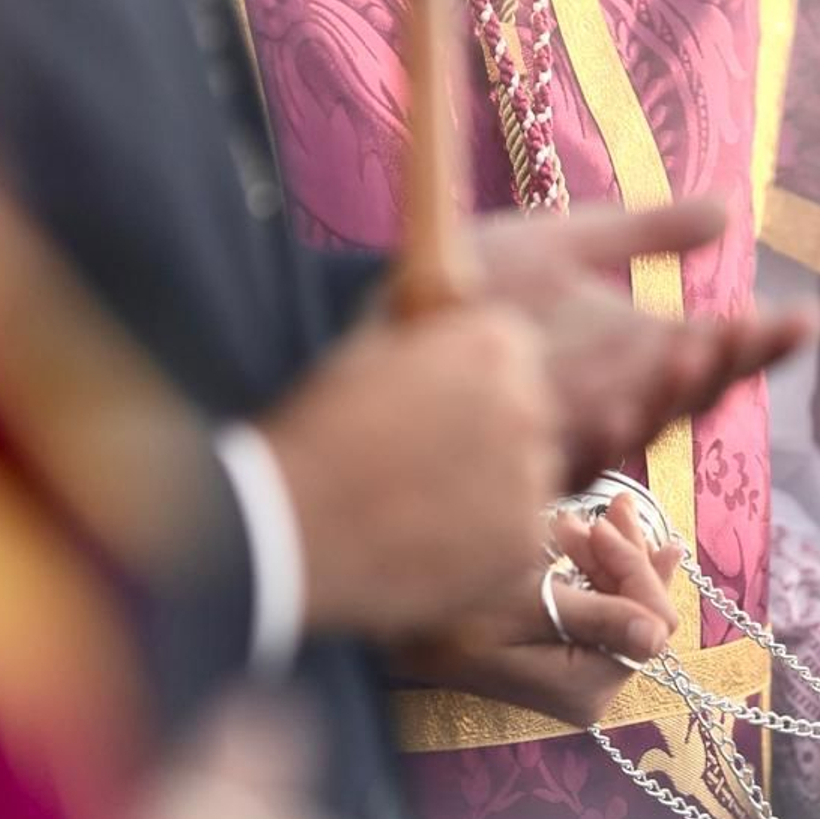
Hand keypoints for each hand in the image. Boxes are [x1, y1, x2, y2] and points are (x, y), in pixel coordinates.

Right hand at [260, 303, 561, 640]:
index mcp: (494, 340)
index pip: (515, 350)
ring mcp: (531, 475)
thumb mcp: (374, 338)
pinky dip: (485, 540)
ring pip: (529, 475)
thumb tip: (457, 278)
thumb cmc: (319, 425)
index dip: (472, 378)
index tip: (435, 402)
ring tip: (419, 499)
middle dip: (489, 430)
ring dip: (491, 486)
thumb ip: (431, 314)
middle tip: (423, 457)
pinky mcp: (522, 541)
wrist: (289, 520)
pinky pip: (518, 534)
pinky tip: (428, 537)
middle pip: (530, 411)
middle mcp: (528, 401)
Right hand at [401, 492, 680, 729]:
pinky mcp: (561, 656)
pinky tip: (581, 535)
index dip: (637, 567)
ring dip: (605, 555)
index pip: (650, 623)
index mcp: (586, 688)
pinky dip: (590, 569)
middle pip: (640, 612)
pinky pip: (598, 609)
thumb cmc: (452, 613)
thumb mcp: (526, 606)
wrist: (396, 626)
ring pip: (621, 603)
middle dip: (624, 554)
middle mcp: (589, 691)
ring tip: (575, 518)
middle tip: (607, 505)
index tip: (606, 518)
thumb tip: (660, 635)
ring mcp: (576, 675)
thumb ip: (599, 618)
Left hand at [471, 200, 817, 486]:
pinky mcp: (514, 462)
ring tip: (697, 344)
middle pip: (686, 399)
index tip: (805, 318)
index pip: (709, 356)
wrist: (379, 315)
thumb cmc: (470, 281)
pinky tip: (620, 400)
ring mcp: (564, 433)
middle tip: (755, 330)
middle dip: (725, 367)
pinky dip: (597, 429)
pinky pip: (566, 458)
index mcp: (629, 355)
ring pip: (637, 430)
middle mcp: (608, 401)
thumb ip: (643, 231)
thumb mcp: (563, 242)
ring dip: (668, 392)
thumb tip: (731, 211)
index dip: (757, 344)